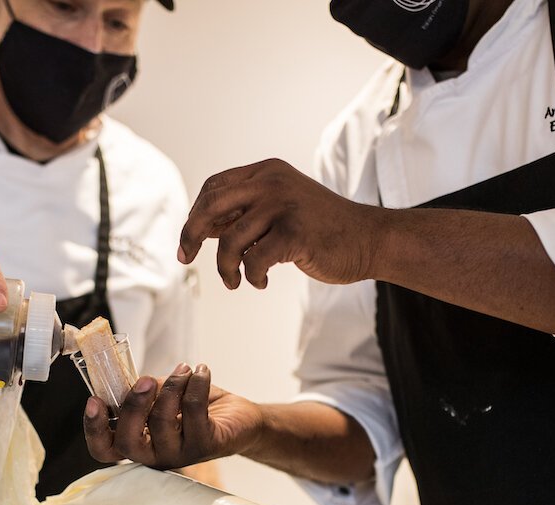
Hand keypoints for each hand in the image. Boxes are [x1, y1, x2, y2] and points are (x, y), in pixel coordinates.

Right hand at [83, 363, 263, 469]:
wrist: (240, 418)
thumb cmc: (196, 407)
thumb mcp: (161, 395)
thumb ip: (141, 390)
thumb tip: (125, 376)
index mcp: (138, 443)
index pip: (105, 450)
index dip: (94, 430)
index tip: (94, 400)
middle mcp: (155, 455)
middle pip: (128, 443)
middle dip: (132, 407)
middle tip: (144, 381)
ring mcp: (180, 454)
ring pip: (162, 422)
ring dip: (171, 386)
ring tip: (184, 369)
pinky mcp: (206, 445)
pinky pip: (193, 410)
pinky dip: (196, 384)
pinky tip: (201, 371)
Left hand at [178, 158, 384, 289]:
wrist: (368, 239)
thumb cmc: (322, 229)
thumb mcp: (280, 209)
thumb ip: (246, 213)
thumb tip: (201, 228)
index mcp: (266, 172)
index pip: (214, 187)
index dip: (195, 215)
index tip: (189, 242)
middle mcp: (271, 182)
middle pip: (211, 205)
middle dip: (191, 234)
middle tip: (186, 258)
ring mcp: (283, 206)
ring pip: (231, 240)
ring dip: (226, 268)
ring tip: (235, 281)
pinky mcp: (294, 233)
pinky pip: (254, 261)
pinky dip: (251, 277)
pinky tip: (262, 282)